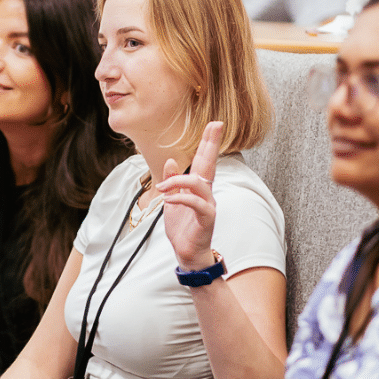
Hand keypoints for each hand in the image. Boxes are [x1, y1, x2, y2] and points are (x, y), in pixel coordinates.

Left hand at [157, 121, 222, 271]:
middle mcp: (206, 193)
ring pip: (200, 183)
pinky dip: (181, 199)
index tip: (213, 125)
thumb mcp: (171, 201)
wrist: (188, 254)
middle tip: (216, 126)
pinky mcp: (206, 219)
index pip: (203, 161)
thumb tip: (171, 160)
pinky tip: (169, 200)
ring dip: (179, 181)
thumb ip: (171, 182)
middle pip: (210, 164)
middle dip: (211, 144)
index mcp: (198, 188)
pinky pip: (196, 204)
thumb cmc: (183, 229)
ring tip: (163, 186)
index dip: (207, 143)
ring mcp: (208, 205)